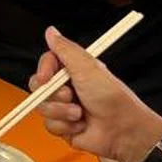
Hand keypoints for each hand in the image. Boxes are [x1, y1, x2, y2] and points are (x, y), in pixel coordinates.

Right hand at [30, 26, 161, 161]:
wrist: (122, 130)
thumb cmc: (112, 98)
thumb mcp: (87, 68)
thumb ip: (65, 49)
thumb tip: (51, 32)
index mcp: (73, 71)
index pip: (46, 64)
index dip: (43, 71)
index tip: (47, 77)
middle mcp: (67, 88)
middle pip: (39, 87)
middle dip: (53, 95)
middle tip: (69, 95)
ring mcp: (64, 107)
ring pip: (43, 108)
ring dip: (61, 112)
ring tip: (80, 113)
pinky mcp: (64, 126)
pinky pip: (50, 125)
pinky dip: (65, 126)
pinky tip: (80, 125)